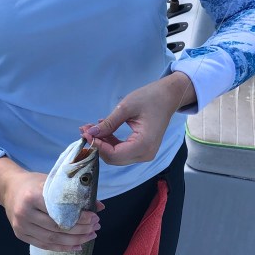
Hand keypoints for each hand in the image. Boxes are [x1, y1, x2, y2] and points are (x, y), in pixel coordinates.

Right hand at [0, 157, 101, 250]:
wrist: (8, 188)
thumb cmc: (32, 183)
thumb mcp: (52, 182)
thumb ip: (74, 194)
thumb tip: (100, 206)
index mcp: (32, 196)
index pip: (60, 211)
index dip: (79, 217)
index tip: (94, 217)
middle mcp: (24, 213)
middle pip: (57, 228)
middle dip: (80, 230)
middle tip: (95, 228)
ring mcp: (21, 226)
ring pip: (51, 239)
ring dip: (74, 241)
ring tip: (89, 237)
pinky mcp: (20, 235)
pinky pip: (44, 245)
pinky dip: (61, 247)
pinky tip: (76, 246)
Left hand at [80, 70, 195, 165]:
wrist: (168, 96)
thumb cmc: (150, 98)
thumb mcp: (126, 108)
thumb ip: (108, 123)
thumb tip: (90, 133)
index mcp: (144, 145)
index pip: (114, 154)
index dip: (97, 146)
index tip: (85, 133)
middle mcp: (145, 154)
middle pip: (114, 158)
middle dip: (98, 145)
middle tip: (85, 130)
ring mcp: (144, 154)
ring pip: (116, 156)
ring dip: (102, 144)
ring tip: (91, 128)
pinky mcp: (142, 150)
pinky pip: (122, 151)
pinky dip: (110, 143)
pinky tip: (103, 130)